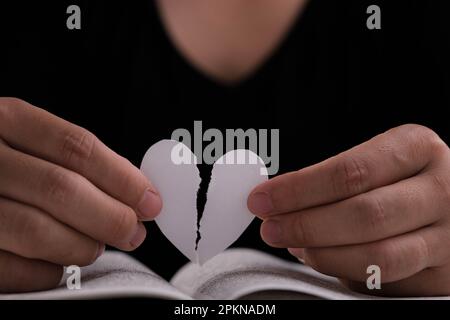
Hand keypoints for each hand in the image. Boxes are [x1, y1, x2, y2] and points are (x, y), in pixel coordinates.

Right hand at [0, 98, 161, 292]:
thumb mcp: (25, 138)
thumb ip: (71, 159)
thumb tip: (133, 191)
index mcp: (6, 121)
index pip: (77, 148)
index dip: (123, 178)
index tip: (149, 200)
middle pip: (62, 190)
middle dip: (111, 217)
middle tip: (133, 231)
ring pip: (38, 231)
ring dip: (83, 245)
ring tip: (96, 246)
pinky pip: (12, 268)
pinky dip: (47, 271)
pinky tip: (58, 263)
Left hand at [248, 124, 449, 295]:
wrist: (446, 201)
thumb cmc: (398, 178)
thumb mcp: (376, 161)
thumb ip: (334, 180)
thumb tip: (276, 202)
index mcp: (417, 148)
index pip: (350, 172)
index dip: (299, 189)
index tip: (262, 199)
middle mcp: (441, 190)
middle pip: (364, 215)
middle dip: (306, 225)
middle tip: (270, 228)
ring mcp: (449, 235)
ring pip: (379, 256)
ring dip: (323, 255)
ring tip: (293, 246)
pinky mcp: (444, 273)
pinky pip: (388, 282)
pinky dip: (346, 272)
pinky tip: (322, 259)